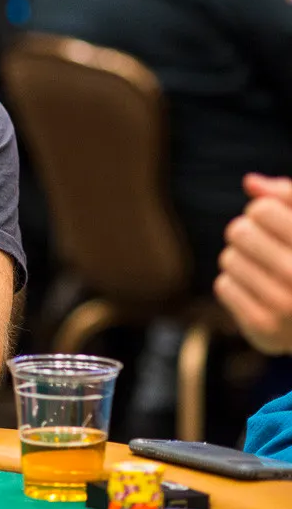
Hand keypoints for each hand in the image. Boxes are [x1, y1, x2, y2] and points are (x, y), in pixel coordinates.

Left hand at [215, 174, 291, 354]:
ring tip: (268, 274)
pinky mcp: (263, 326)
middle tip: (269, 251)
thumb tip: (250, 182)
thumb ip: (288, 198)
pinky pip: (224, 286)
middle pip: (239, 231)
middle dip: (249, 236)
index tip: (279, 226)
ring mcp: (284, 304)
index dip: (263, 213)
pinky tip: (261, 295)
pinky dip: (238, 287)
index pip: (261, 210)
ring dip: (243, 262)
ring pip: (229, 258)